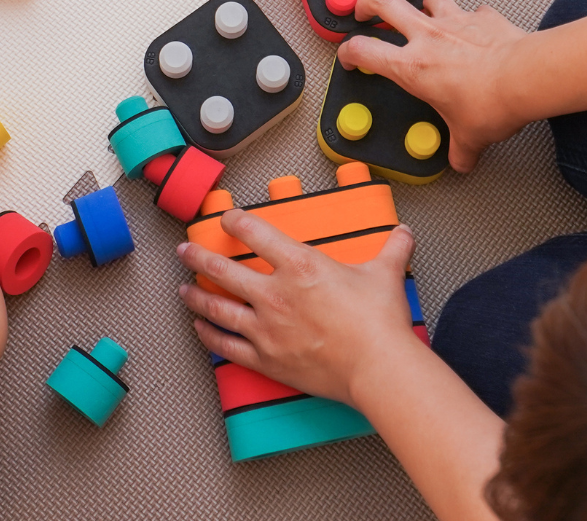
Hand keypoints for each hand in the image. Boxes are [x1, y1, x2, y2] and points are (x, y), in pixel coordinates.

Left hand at [178, 210, 422, 408]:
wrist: (377, 367)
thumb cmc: (378, 324)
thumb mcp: (385, 274)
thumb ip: (391, 249)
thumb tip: (403, 234)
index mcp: (299, 265)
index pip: (255, 233)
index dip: (236, 222)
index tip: (227, 219)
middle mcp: (274, 293)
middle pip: (222, 269)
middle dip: (198, 256)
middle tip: (185, 249)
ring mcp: (265, 328)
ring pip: (217, 307)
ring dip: (196, 296)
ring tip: (183, 288)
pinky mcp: (266, 359)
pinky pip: (227, 345)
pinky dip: (209, 335)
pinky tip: (200, 328)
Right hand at [341, 0, 528, 171]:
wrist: (526, 77)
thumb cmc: (492, 101)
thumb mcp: (469, 135)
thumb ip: (460, 149)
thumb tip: (461, 159)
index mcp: (412, 67)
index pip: (363, 50)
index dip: (348, 51)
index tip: (348, 54)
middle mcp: (428, 37)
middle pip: (383, 2)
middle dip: (368, 2)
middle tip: (365, 8)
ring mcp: (455, 21)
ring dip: (422, 3)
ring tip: (422, 10)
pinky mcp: (482, 16)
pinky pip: (472, 8)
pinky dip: (470, 15)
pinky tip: (474, 24)